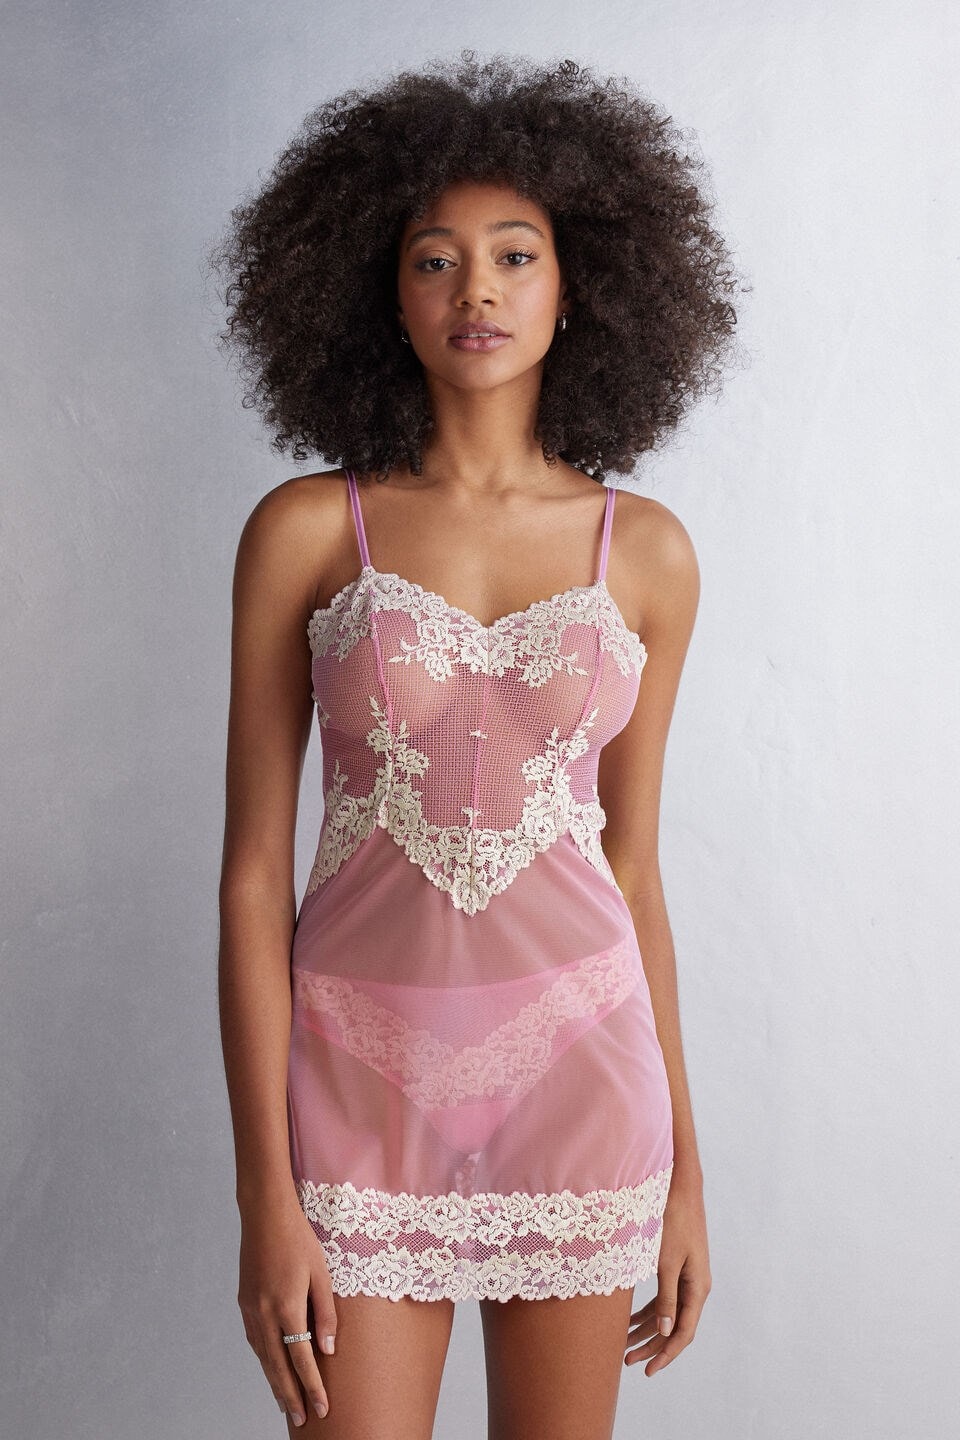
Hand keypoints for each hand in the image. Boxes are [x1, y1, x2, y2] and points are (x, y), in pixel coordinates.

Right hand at [238, 1191, 338, 1425]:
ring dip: (275, 1382)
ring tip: (286, 1403)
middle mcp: (264, 1315)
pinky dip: (264, 1360)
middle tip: (301, 1420)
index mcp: (287, 1309)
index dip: (313, 1387)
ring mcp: (250, 1311)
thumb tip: (327, 1351)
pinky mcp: (244, 1304)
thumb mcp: (322, 1273)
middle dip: (290, 1396)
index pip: (301, 1360)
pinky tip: (271, 1368)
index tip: (322, 1409)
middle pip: (278, 1367)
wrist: (264, 1215)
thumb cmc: (298, 1240)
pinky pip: (254, 1341)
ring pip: (263, 1357)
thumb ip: (326, 1314)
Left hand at [624, 1175, 710, 1375]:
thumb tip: (666, 1331)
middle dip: (651, 1346)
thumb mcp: (666, 1261)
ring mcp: (687, 1277)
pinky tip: (628, 1319)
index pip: (683, 1333)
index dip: (666, 1354)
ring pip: (668, 1314)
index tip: (648, 1370)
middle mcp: (696, 1287)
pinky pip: (664, 1298)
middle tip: (627, 1361)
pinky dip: (648, 1310)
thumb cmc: (673, 1221)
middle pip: (675, 1328)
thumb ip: (666, 1297)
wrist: (680, 1187)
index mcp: (698, 1288)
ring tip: (623, 1345)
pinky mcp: (677, 1266)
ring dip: (647, 1330)